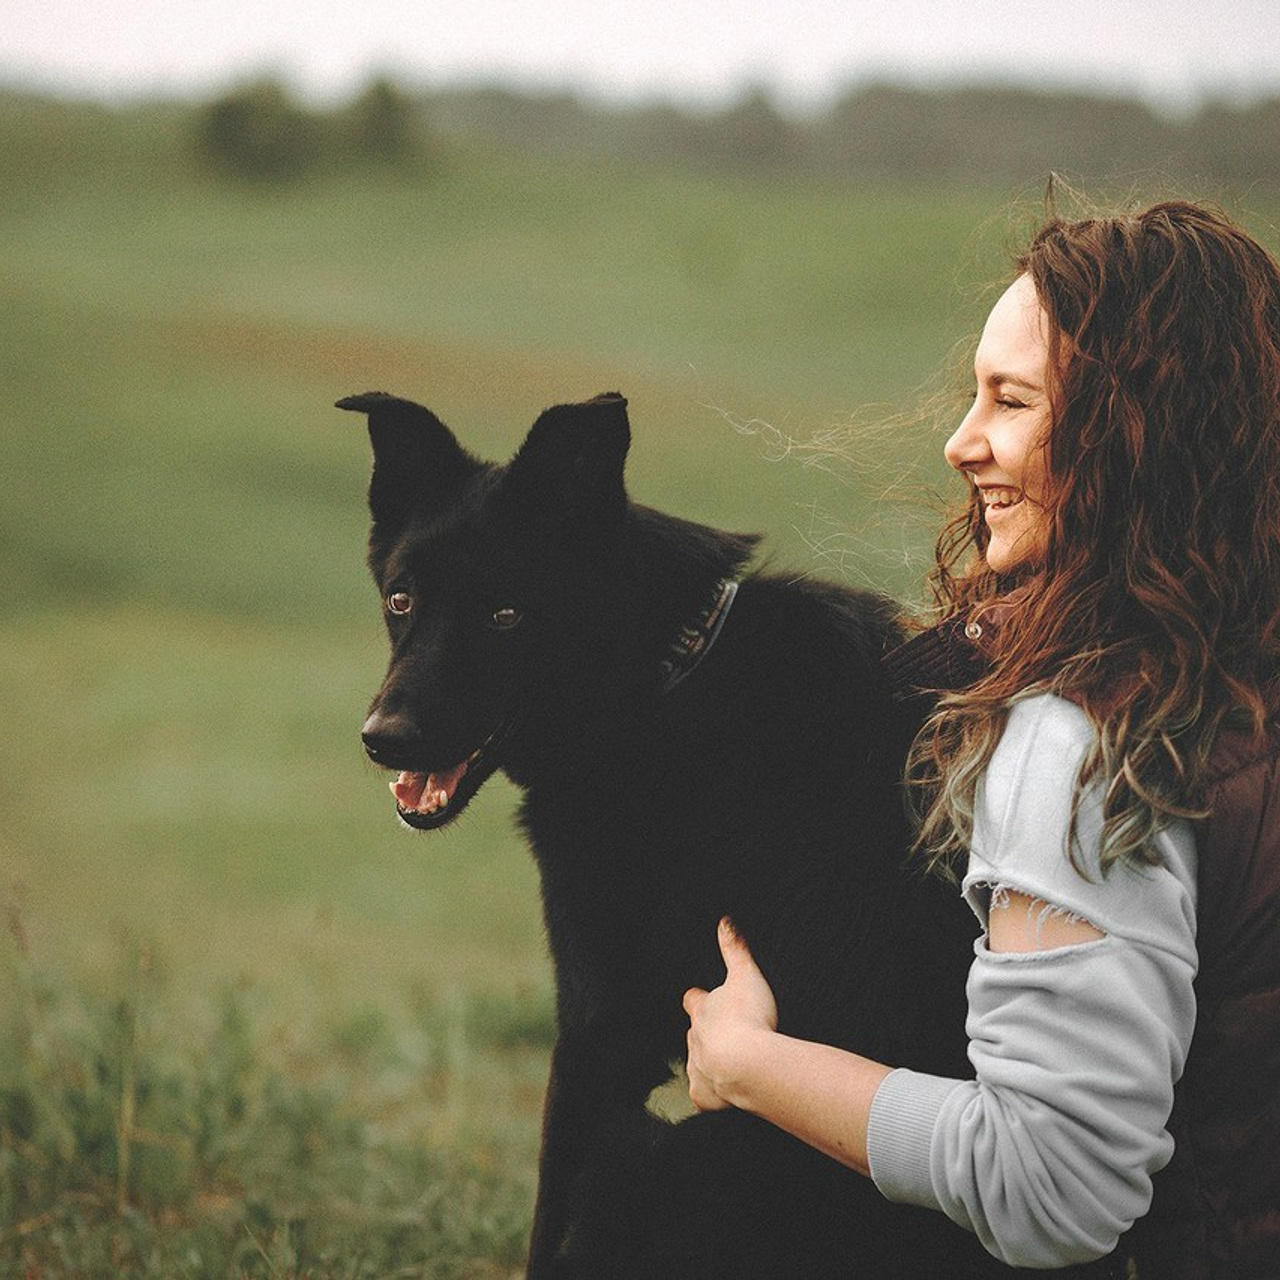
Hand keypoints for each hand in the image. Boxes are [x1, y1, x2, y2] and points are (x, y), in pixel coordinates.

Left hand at [682, 918, 778, 1111]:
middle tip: (724, 1033)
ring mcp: (697, 1067)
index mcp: (702, 1010)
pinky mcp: (705, 1094)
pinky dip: (712, 1093)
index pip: (693, 1000)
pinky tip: (723, 1093)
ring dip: (709, 1061)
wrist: (748, 1064)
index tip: (701, 998)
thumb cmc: (749, 1018)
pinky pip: (703, 1095)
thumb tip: (724, 921)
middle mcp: (693, 1038)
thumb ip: (734, 948)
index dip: (698, 999)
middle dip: (705, 1032)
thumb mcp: (746, 975)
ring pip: (697, 1062)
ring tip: (727, 1062)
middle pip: (694, 1032)